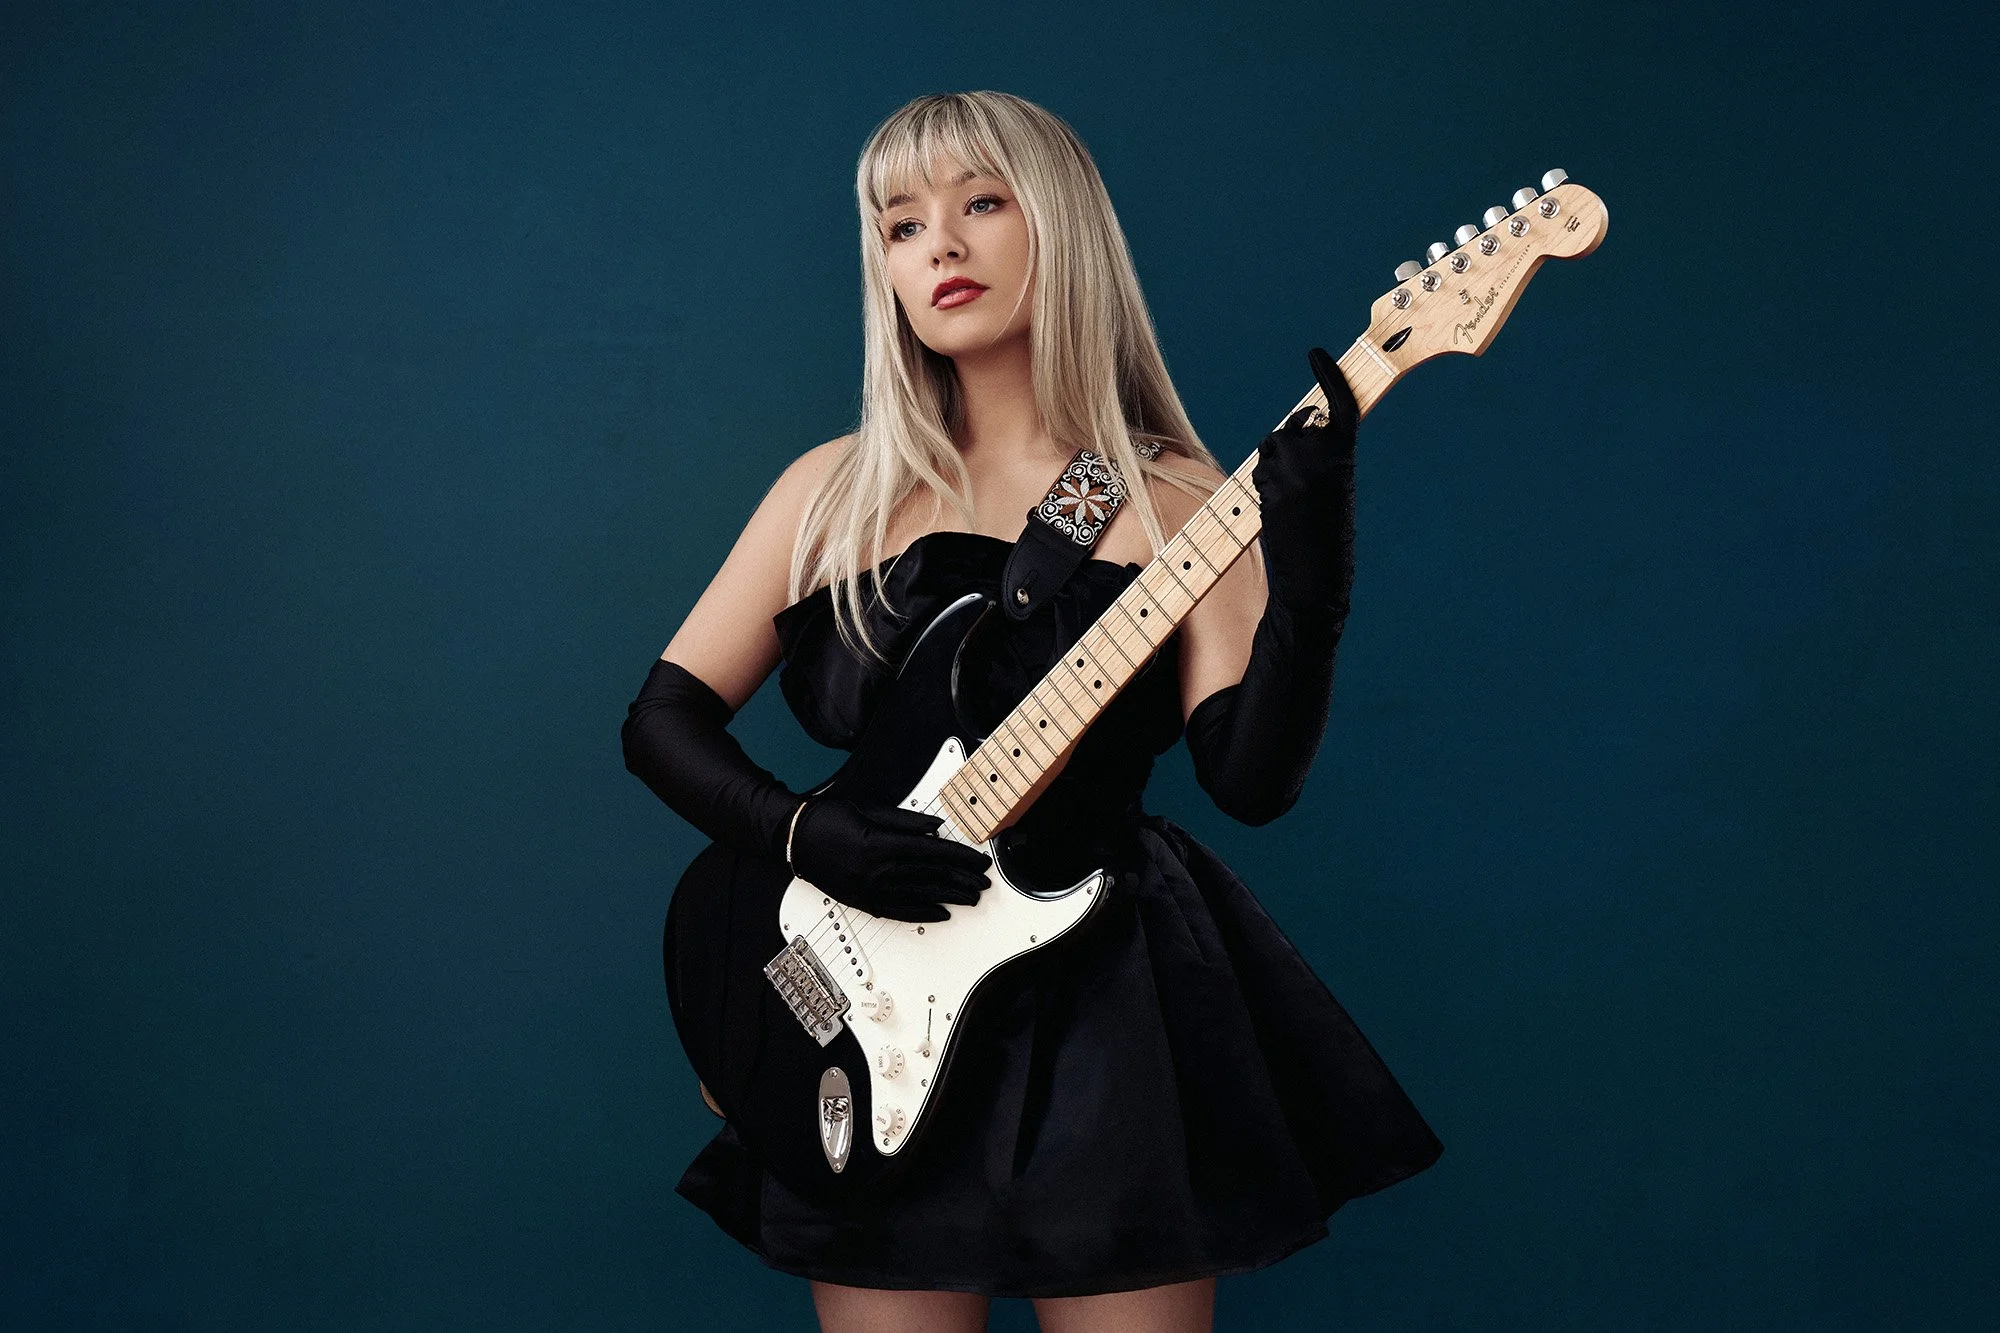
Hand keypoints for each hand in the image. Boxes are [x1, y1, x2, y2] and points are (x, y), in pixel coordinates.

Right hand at [789, 797, 991, 922]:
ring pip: (920, 897)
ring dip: (949, 898)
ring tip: (970, 898)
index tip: (980, 862)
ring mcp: (870, 890)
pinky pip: (899, 912)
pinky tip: (940, 913)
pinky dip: (922, 913)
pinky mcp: (863, 901)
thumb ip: (905, 820)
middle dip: (962, 880)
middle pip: (931, 878)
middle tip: (984, 883)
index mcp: (882, 845)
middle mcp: (878, 872)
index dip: (961, 858)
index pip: (934, 854)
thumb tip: (936, 828)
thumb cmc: (828, 818)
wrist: (794, 839)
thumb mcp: (869, 809)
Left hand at [1252, 346, 1357, 618]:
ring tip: (1293, 497)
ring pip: (1274, 444)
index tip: (1315, 354)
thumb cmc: (1332, 545)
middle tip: (1304, 476)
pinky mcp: (1266, 489)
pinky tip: (1280, 507)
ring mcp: (1289, 474)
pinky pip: (1261, 468)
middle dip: (1295, 438)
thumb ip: (1322, 461)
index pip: (1338, 404)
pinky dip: (1267, 479)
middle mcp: (1318, 459)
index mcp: (1345, 457)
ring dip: (1277, 461)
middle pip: (1295, 425)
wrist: (1315, 585)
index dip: (1328, 376)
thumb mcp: (1338, 492)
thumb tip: (1291, 438)